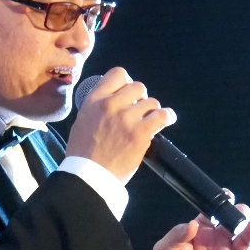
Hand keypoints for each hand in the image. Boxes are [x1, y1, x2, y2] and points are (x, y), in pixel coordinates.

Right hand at [65, 68, 176, 183]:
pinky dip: (167, 117)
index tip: (128, 93)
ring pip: (151, 102)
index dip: (126, 82)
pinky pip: (162, 116)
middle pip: (137, 87)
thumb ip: (97, 107)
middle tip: (139, 111)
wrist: (88, 175)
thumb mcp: (81, 121)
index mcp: (94, 100)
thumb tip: (112, 101)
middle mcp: (111, 105)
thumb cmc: (83, 153)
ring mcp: (127, 118)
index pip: (117, 74)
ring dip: (152, 111)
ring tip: (149, 121)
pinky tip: (167, 120)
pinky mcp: (140, 133)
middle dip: (141, 98)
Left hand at [148, 202, 249, 249]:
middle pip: (235, 224)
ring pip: (245, 242)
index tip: (227, 197)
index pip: (215, 212)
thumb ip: (176, 236)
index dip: (223, 203)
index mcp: (202, 232)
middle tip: (241, 214)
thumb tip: (193, 223)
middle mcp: (218, 242)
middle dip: (240, 215)